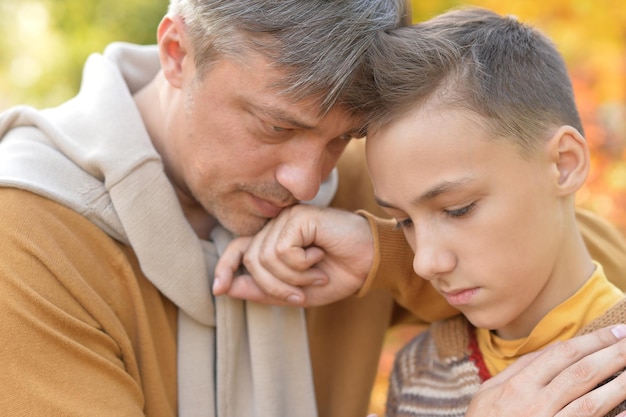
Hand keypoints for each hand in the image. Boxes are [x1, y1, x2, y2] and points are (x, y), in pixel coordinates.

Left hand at [213, 204, 374, 305]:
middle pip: (251, 260)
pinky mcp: (299, 217)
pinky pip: (282, 250)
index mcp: (274, 240)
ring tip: (316, 274)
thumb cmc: (337, 274)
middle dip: (273, 287)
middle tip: (300, 294)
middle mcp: (277, 226)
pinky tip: (319, 256)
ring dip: (291, 277)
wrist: (370, 262)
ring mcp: (287, 218)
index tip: (217, 290)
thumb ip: (263, 290)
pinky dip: (301, 264)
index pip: (239, 249)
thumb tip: (227, 288)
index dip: (225, 268)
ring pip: (265, 258)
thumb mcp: (296, 292)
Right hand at [466, 324, 625, 416]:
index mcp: (517, 385)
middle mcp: (535, 403)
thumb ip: (517, 370)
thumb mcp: (488, 392)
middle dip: (612, 354)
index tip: (615, 332)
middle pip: (582, 373)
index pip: (562, 355)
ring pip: (592, 401)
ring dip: (619, 383)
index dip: (591, 341)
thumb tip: (549, 351)